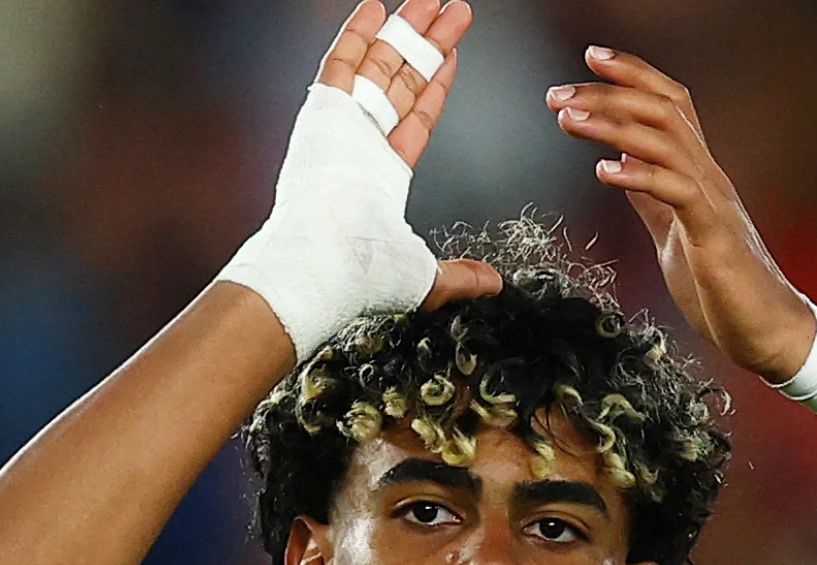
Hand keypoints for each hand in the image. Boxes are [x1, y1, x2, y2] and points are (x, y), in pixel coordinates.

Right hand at [318, 0, 501, 308]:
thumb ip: (460, 274)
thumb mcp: (426, 275)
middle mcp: (363, 144)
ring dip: (405, 31)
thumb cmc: (362, 273)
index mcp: (383, 176)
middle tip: (451, 12)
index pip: (416, 118)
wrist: (325, 262)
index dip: (434, 86)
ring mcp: (343, 124)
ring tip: (430, 1)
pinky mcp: (324, 111)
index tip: (451, 56)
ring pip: (379, 65)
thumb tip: (493, 283)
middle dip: (428, 45)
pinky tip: (375, 6)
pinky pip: (342, 62)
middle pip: (403, 82)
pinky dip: (357, 34)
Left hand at [546, 48, 813, 380]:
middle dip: (608, 92)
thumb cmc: (723, 286)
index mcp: (698, 173)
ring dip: (612, 125)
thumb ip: (650, 197)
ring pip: (666, 142)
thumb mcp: (672, 233)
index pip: (669, 105)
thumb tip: (620, 162)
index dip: (633, 75)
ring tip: (568, 119)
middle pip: (663, 110)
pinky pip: (675, 192)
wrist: (766, 331)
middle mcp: (709, 176)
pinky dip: (637, 176)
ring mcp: (714, 203)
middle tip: (559, 93)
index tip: (590, 58)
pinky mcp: (713, 236)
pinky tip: (603, 172)